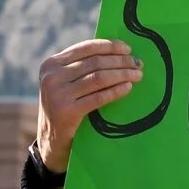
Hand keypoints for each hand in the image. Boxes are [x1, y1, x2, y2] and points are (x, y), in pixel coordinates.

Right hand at [35, 39, 142, 172]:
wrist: (51, 141)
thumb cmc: (65, 107)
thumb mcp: (65, 82)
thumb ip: (81, 67)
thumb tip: (118, 52)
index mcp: (51, 64)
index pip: (86, 48)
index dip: (109, 46)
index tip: (128, 49)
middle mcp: (52, 76)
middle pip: (95, 62)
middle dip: (120, 61)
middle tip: (138, 63)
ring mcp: (58, 94)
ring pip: (98, 78)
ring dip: (122, 74)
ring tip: (137, 75)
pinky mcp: (67, 112)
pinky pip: (98, 97)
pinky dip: (116, 91)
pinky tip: (128, 88)